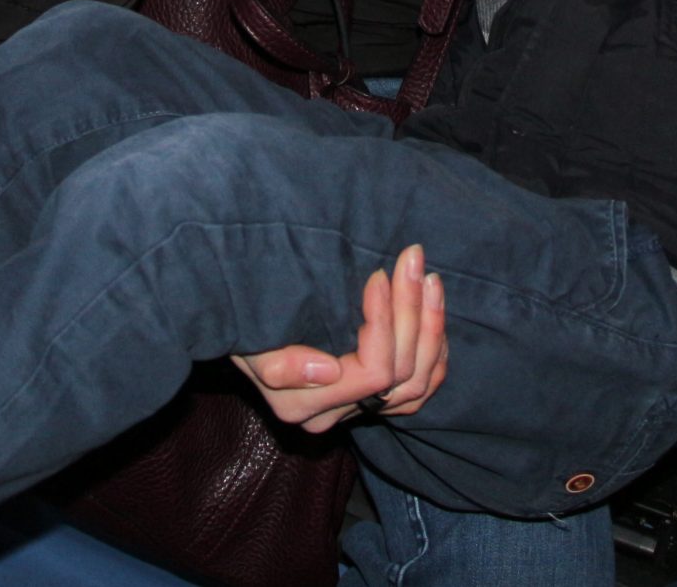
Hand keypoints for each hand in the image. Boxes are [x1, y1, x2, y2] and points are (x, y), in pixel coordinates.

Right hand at [230, 244, 447, 431]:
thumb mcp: (249, 337)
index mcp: (302, 405)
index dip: (384, 323)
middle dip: (412, 311)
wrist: (242, 322)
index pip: (371, 372)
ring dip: (430, 326)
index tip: (378, 275)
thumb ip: (280, 363)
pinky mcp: (374, 399)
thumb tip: (327, 371)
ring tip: (429, 277)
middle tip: (412, 259)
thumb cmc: (243, 320)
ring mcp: (357, 410)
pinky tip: (433, 311)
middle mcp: (334, 416)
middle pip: (401, 375)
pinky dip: (434, 350)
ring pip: (418, 382)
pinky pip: (421, 386)